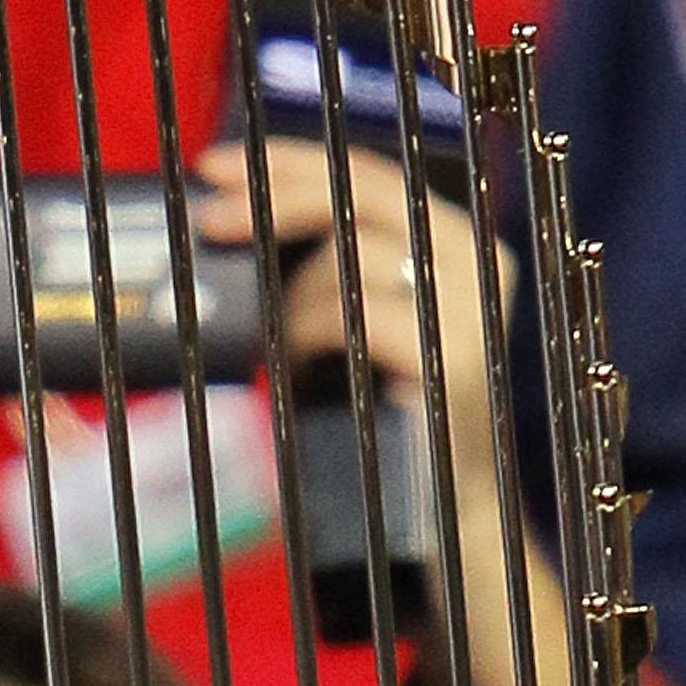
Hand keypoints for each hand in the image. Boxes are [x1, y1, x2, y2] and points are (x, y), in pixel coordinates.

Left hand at [195, 136, 569, 685]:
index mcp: (456, 241)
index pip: (364, 169)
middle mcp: (478, 262)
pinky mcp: (455, 363)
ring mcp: (473, 311)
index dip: (286, 160)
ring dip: (292, 296)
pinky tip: (296, 367)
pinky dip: (310, 336)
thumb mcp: (347, 329)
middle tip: (207, 217)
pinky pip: (357, 317)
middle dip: (272, 196)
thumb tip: (229, 218)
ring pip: (351, 256)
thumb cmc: (383, 427)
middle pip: (360, 190)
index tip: (213, 166)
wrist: (444, 525)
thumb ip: (318, 271)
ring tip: (277, 346)